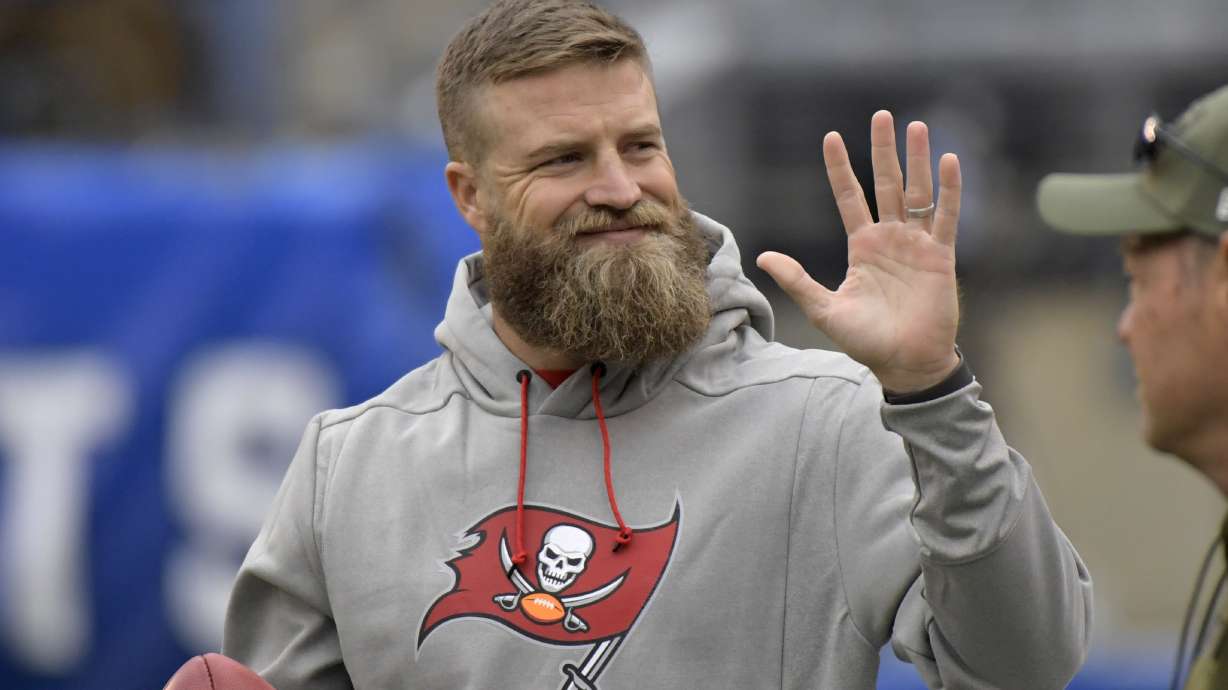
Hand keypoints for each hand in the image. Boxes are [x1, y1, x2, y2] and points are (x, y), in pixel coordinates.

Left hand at [757, 111, 960, 393]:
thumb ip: (797, 280)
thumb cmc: (866, 340)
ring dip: (917, 159)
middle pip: (886, 183)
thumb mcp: (824, 308)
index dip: (840, 168)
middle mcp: (890, 238)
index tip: (831, 137)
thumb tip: (763, 256)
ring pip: (918, 192)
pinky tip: (949, 161)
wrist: (905, 363)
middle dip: (884, 149)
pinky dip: (949, 190)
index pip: (849, 197)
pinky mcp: (941, 256)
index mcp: (862, 247)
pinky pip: (945, 216)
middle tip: (882, 114)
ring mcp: (917, 245)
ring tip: (916, 126)